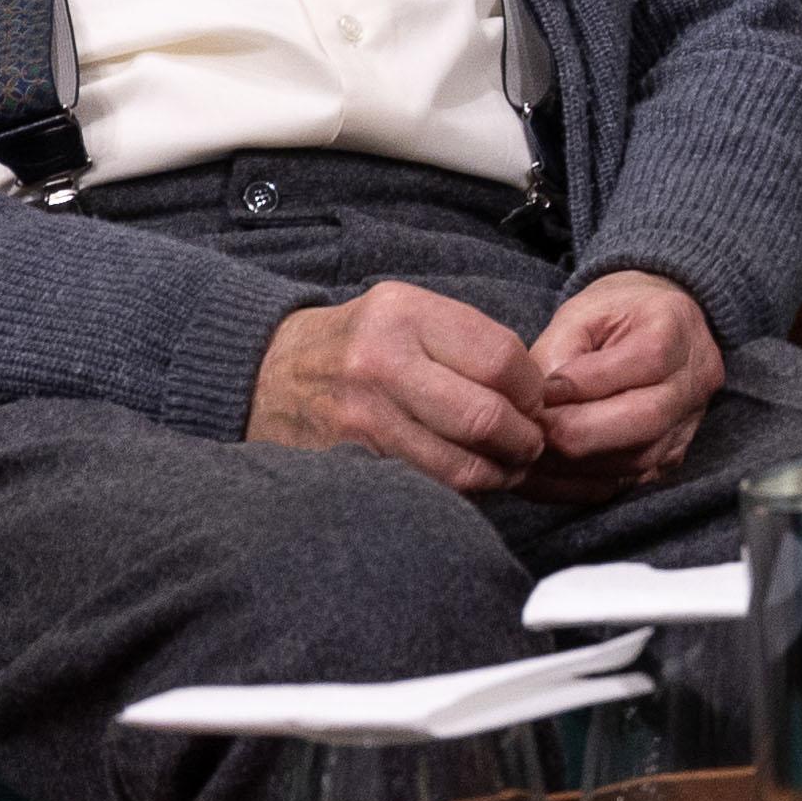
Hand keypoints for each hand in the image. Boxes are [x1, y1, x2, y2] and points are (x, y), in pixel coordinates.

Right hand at [251, 279, 550, 493]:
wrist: (265, 372)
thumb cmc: (357, 341)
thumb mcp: (407, 309)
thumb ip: (468, 338)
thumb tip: (536, 389)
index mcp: (404, 315)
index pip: (501, 359)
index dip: (532, 389)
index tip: (535, 401)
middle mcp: (380, 364)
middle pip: (484, 418)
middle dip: (524, 439)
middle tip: (531, 443)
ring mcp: (360, 419)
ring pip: (458, 465)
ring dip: (498, 474)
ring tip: (508, 467)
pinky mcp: (347, 462)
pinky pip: (424, 487)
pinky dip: (458, 491)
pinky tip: (468, 479)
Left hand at [527, 269, 725, 491]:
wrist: (659, 329)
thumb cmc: (615, 314)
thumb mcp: (582, 312)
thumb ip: (557, 351)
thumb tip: (536, 406)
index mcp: (676, 329)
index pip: (641, 363)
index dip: (580, 385)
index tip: (534, 394)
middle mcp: (694, 381)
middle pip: (644, 420)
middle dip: (575, 431)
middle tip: (528, 430)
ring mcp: (687, 426)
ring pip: (636, 461)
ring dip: (574, 464)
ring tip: (531, 451)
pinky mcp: (670, 459)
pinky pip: (627, 483)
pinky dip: (581, 484)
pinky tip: (548, 472)